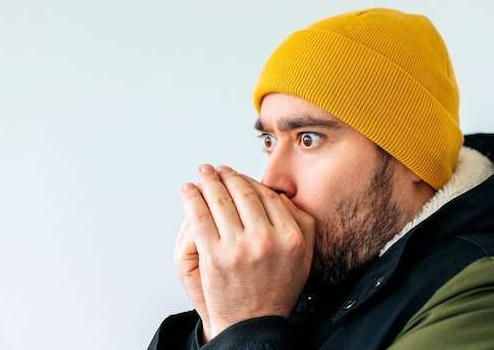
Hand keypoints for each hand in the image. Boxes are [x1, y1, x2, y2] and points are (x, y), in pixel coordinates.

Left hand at [178, 164, 314, 341]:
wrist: (253, 324)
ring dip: (207, 182)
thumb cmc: (277, 290)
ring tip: (202, 173)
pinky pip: (200, 218)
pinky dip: (192, 199)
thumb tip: (283, 197)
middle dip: (226, 176)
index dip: (249, 180)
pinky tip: (188, 191)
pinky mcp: (214, 257)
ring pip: (219, 202)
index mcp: (290, 237)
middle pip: (242, 194)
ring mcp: (238, 247)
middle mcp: (266, 239)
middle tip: (216, 169)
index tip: (238, 175)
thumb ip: (303, 225)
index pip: (267, 195)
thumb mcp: (304, 258)